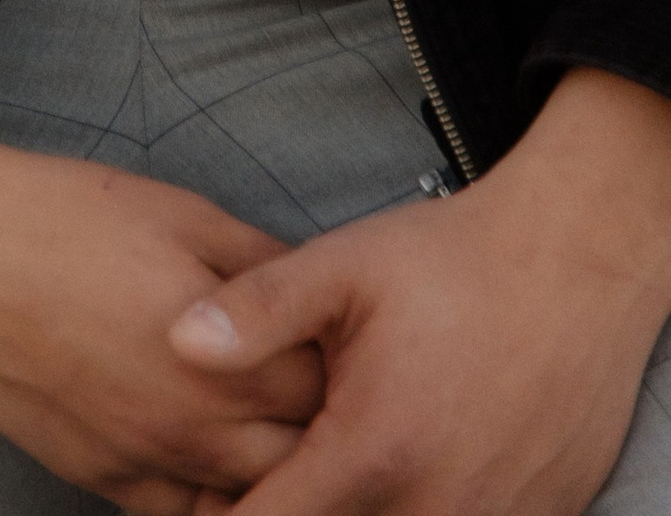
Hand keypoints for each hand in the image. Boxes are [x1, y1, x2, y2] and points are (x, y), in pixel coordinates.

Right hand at [0, 91, 322, 512]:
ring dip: (265, 469)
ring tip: (258, 421)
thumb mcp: (179, 213)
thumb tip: (315, 293)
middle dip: (317, 430)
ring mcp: (148, 463)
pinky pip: (182, 513)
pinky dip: (207, 493)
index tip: (343, 341)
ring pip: (245, 502)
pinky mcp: (103, 482)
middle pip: (301, 463)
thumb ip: (258, 265)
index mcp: (228, 356)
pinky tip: (204, 447)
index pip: (330, 393)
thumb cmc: (63, 217)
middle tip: (308, 387)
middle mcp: (197, 427)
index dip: (343, 364)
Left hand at [171, 68, 670, 515]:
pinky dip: (415, 507)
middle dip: (293, 509)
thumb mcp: (344, 266)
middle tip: (271, 465)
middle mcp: (435, 507)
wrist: (575, 265)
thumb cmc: (455, 262)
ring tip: (337, 452)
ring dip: (355, 510)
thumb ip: (257, 311)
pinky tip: (405, 459)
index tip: (204, 495)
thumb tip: (177, 343)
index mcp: (374, 451)